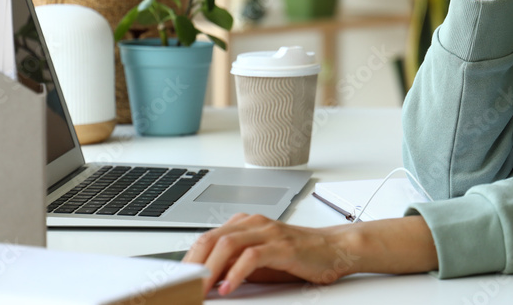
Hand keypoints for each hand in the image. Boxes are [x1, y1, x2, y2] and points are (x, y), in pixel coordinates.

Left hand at [182, 214, 438, 295]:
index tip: (176, 280)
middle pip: (211, 239)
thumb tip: (206, 282)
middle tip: (181, 286)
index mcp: (244, 224)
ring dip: (209, 269)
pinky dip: (236, 272)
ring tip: (200, 289)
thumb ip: (234, 266)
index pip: (206, 238)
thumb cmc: (298, 256)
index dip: (188, 259)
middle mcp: (253, 223)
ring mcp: (268, 232)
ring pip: (227, 244)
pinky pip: (252, 256)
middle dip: (192, 264)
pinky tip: (228, 286)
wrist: (335, 249)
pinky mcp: (282, 245)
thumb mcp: (259, 263)